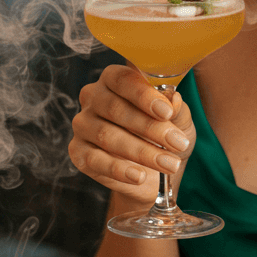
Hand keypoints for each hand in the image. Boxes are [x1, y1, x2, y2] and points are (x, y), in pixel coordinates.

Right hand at [69, 64, 196, 204]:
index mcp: (114, 80)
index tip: (166, 112)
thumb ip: (176, 108)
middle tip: (178, 143)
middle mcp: (93, 98)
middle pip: (115, 109)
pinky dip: (119, 170)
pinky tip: (139, 176)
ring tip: (169, 164)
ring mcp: (83, 125)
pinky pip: (95, 160)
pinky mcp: (78, 152)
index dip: (144, 95)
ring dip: (142, 152)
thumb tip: (173, 100)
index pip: (123, 80)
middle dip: (150, 128)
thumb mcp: (178, 120)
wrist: (154, 175)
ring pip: (107, 136)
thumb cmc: (163, 136)